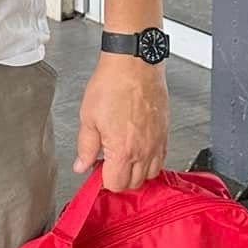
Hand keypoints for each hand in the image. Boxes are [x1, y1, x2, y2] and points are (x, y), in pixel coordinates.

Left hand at [75, 54, 169, 191]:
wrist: (135, 64)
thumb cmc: (113, 84)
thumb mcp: (89, 117)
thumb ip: (86, 147)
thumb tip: (82, 165)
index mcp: (123, 150)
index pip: (115, 184)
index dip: (103, 179)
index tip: (97, 168)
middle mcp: (144, 150)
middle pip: (134, 183)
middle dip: (119, 178)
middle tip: (108, 162)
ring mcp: (157, 142)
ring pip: (150, 174)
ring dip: (136, 172)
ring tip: (124, 157)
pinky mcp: (165, 132)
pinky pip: (161, 158)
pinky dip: (150, 161)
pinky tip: (139, 149)